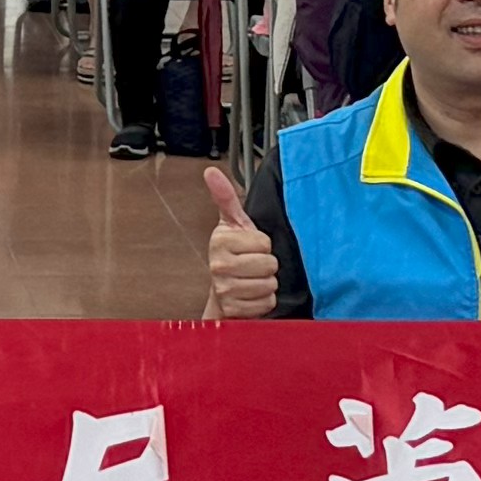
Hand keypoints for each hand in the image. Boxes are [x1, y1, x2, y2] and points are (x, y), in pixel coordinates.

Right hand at [196, 165, 279, 320]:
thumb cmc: (232, 256)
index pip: (265, 242)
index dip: (263, 245)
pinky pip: (266, 303)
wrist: (222, 294)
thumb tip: (211, 171)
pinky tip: (251, 296)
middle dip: (267, 266)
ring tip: (252, 280)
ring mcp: (225, 290)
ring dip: (266, 284)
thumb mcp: (232, 225)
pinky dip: (263, 301)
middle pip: (269, 264)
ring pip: (269, 284)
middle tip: (253, 265)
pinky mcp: (234, 310)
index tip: (251, 248)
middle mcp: (219, 266)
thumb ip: (226, 197)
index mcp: (220, 241)